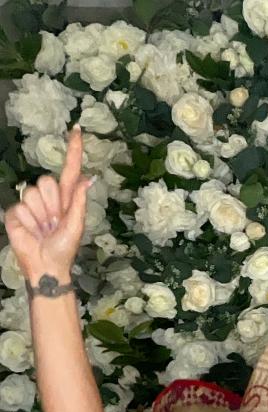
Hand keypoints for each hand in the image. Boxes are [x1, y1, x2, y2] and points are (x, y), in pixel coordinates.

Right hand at [4, 124, 91, 282]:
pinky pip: (20, 208)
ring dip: (40, 216)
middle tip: (55, 223)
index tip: (76, 129)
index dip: (73, 150)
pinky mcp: (15, 213)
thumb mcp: (76, 225)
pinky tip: (32, 232)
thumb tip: (90, 178)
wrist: (46, 266)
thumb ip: (80, 201)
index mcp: (65, 199)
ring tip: (44, 230)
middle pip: (46, 181)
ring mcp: (30, 204)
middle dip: (52, 203)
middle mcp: (47, 198)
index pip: (69, 169)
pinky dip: (28, 223)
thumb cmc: (64, 249)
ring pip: (33, 194)